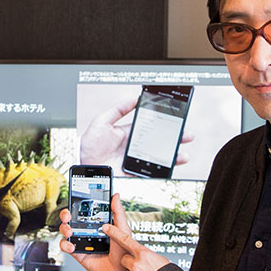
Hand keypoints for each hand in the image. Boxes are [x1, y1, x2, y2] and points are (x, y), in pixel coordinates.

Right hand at [58, 193, 129, 270]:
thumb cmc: (124, 251)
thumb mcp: (123, 230)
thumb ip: (118, 213)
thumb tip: (116, 196)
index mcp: (99, 223)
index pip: (85, 211)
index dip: (78, 205)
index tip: (75, 200)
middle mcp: (89, 231)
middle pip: (72, 219)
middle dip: (66, 215)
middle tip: (68, 215)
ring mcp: (83, 242)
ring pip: (67, 232)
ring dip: (64, 229)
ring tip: (70, 231)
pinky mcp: (79, 253)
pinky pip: (67, 247)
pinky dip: (66, 245)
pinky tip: (72, 245)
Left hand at [79, 97, 194, 169]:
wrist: (84, 167)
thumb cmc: (89, 146)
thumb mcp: (101, 122)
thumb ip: (117, 110)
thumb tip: (134, 98)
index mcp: (127, 133)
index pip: (148, 125)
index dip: (161, 121)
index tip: (173, 117)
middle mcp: (133, 146)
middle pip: (158, 140)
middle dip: (173, 137)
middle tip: (186, 134)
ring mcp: (135, 159)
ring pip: (158, 156)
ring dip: (173, 153)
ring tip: (184, 150)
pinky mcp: (134, 172)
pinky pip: (152, 170)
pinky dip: (165, 168)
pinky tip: (174, 163)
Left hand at [100, 220, 171, 270]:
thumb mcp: (160, 261)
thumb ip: (147, 257)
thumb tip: (141, 257)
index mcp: (144, 254)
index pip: (125, 239)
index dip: (114, 232)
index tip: (105, 227)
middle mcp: (137, 264)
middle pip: (124, 260)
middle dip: (130, 264)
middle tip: (142, 270)